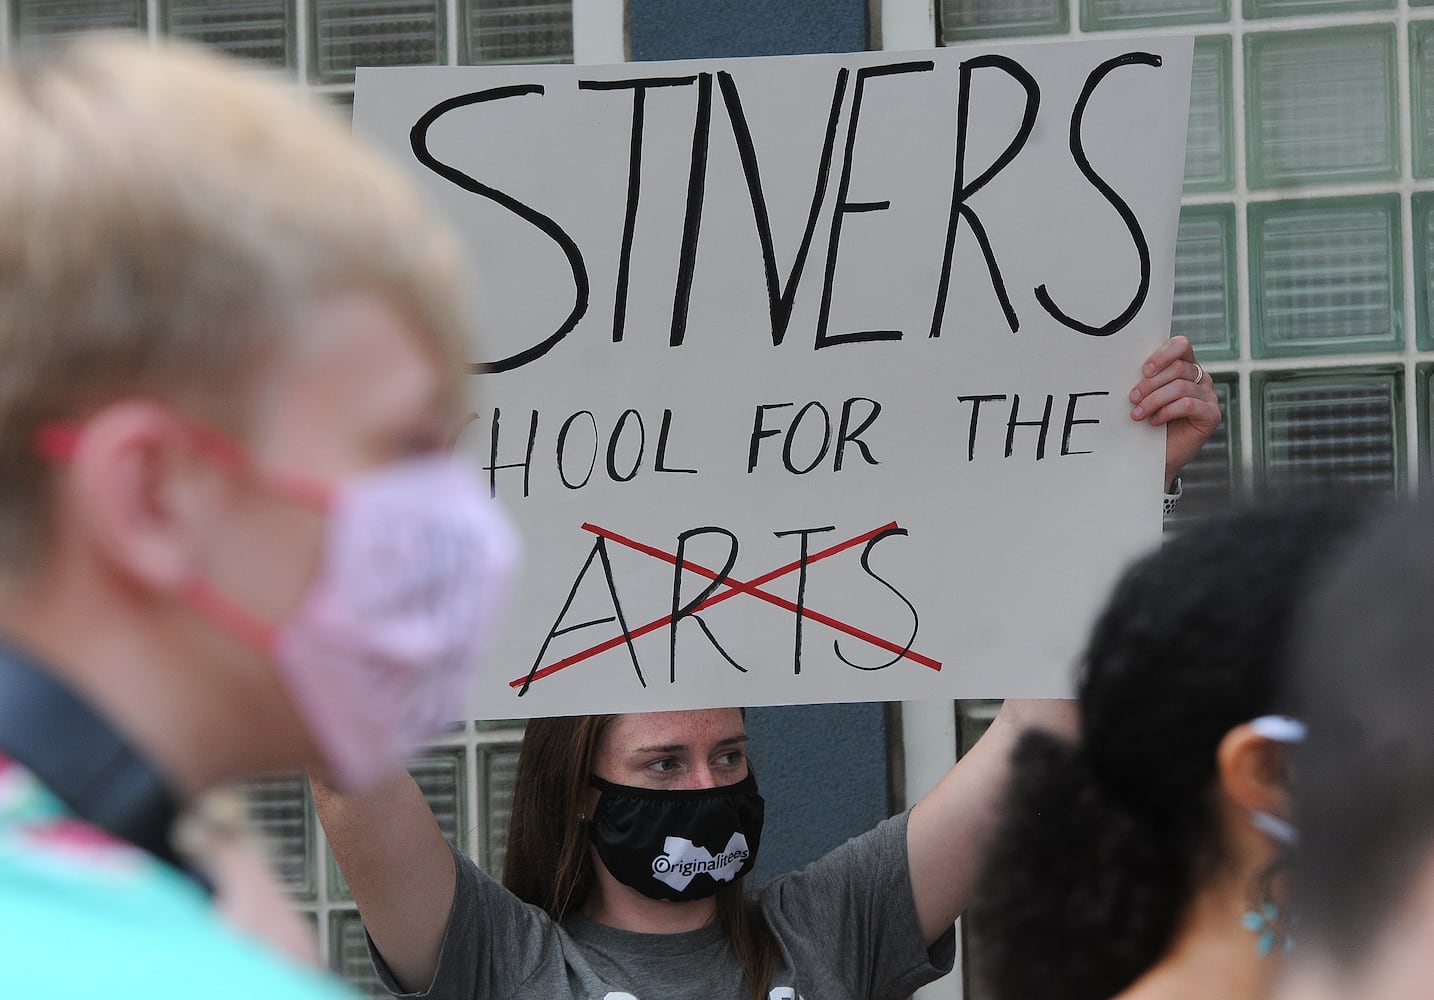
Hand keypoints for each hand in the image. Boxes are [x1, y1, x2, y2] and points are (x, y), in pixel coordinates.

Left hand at [1128, 336, 1221, 486]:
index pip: (1181, 346)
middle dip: (1150, 384)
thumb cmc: (1148, 420)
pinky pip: (1188, 405)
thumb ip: (1145, 378)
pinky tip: (1154, 421)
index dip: (1163, 354)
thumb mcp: (1145, 395)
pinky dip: (1167, 412)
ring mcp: (1209, 396)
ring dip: (1154, 400)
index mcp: (1185, 366)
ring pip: (1180, 387)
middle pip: (1178, 368)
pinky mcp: (1212, 415)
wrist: (1156, 455)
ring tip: (1137, 414)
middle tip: (1132, 398)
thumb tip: (1125, 365)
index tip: (1144, 370)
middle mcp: (1201, 378)